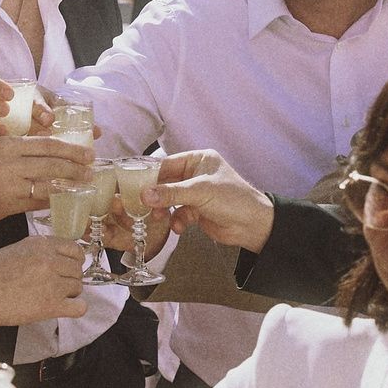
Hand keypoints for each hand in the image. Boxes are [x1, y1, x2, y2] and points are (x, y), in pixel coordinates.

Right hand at [0, 135, 96, 224]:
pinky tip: (65, 202)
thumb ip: (15, 148)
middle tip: (92, 167)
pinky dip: (52, 202)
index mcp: (6, 142)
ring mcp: (8, 183)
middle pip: (52, 161)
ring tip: (85, 185)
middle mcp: (9, 160)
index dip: (70, 147)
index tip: (87, 150)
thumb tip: (45, 148)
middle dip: (76, 165)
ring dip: (70, 184)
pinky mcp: (6, 204)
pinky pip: (36, 203)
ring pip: (48, 183)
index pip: (46, 143)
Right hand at [0, 234, 86, 330]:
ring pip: (78, 287)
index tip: (70, 267)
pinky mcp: (51, 305)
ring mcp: (52, 283)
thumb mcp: (14, 250)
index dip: (74, 260)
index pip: (74, 248)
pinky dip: (75, 308)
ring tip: (52, 297)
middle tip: (57, 286)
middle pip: (77, 269)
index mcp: (40, 244)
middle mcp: (49, 260)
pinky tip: (64, 308)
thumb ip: (38, 252)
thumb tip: (58, 259)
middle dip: (70, 278)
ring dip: (69, 293)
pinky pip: (80, 307)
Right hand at [145, 150, 273, 251]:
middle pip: (167, 182)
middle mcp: (197, 174)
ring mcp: (197, 193)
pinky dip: (176, 220)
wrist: (253, 226)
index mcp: (199, 160)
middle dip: (155, 194)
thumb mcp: (200, 192)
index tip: (134, 185)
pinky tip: (178, 227)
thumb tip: (146, 194)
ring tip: (158, 217)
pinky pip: (179, 213)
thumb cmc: (235, 199)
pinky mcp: (198, 210)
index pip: (168, 163)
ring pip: (171, 199)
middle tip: (142, 203)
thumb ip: (171, 193)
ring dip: (163, 209)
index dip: (150, 174)